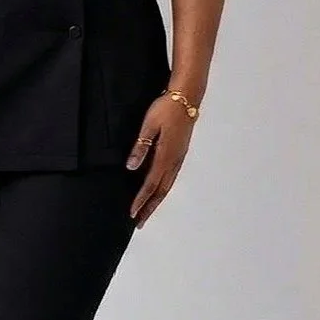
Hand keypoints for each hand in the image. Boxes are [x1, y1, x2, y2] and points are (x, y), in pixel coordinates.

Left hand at [125, 93, 195, 227]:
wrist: (188, 97)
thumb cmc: (166, 108)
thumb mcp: (149, 125)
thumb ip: (140, 146)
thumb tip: (131, 167)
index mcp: (165, 155)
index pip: (151, 184)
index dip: (141, 200)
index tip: (132, 213)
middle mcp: (174, 160)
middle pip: (161, 191)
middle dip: (149, 207)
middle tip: (139, 222)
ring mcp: (179, 157)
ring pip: (167, 185)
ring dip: (156, 200)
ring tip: (147, 212)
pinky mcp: (180, 153)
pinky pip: (171, 176)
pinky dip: (163, 189)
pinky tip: (158, 191)